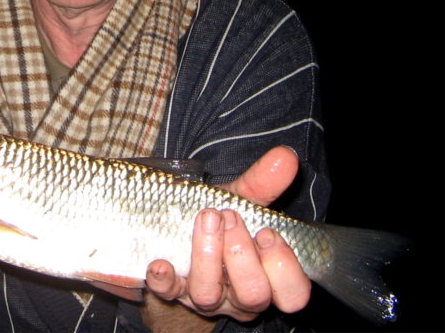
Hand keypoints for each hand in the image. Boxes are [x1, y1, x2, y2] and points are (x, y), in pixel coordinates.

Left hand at [145, 146, 311, 321]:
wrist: (181, 228)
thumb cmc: (222, 221)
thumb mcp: (242, 201)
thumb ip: (263, 183)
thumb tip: (285, 156)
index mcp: (268, 277)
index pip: (293, 294)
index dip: (285, 269)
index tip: (267, 233)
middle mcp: (239, 296)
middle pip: (253, 294)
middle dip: (241, 254)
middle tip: (228, 216)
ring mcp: (204, 296)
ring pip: (209, 295)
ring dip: (206, 256)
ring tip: (205, 219)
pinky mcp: (171, 290)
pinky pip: (166, 292)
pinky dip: (163, 279)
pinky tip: (160, 262)